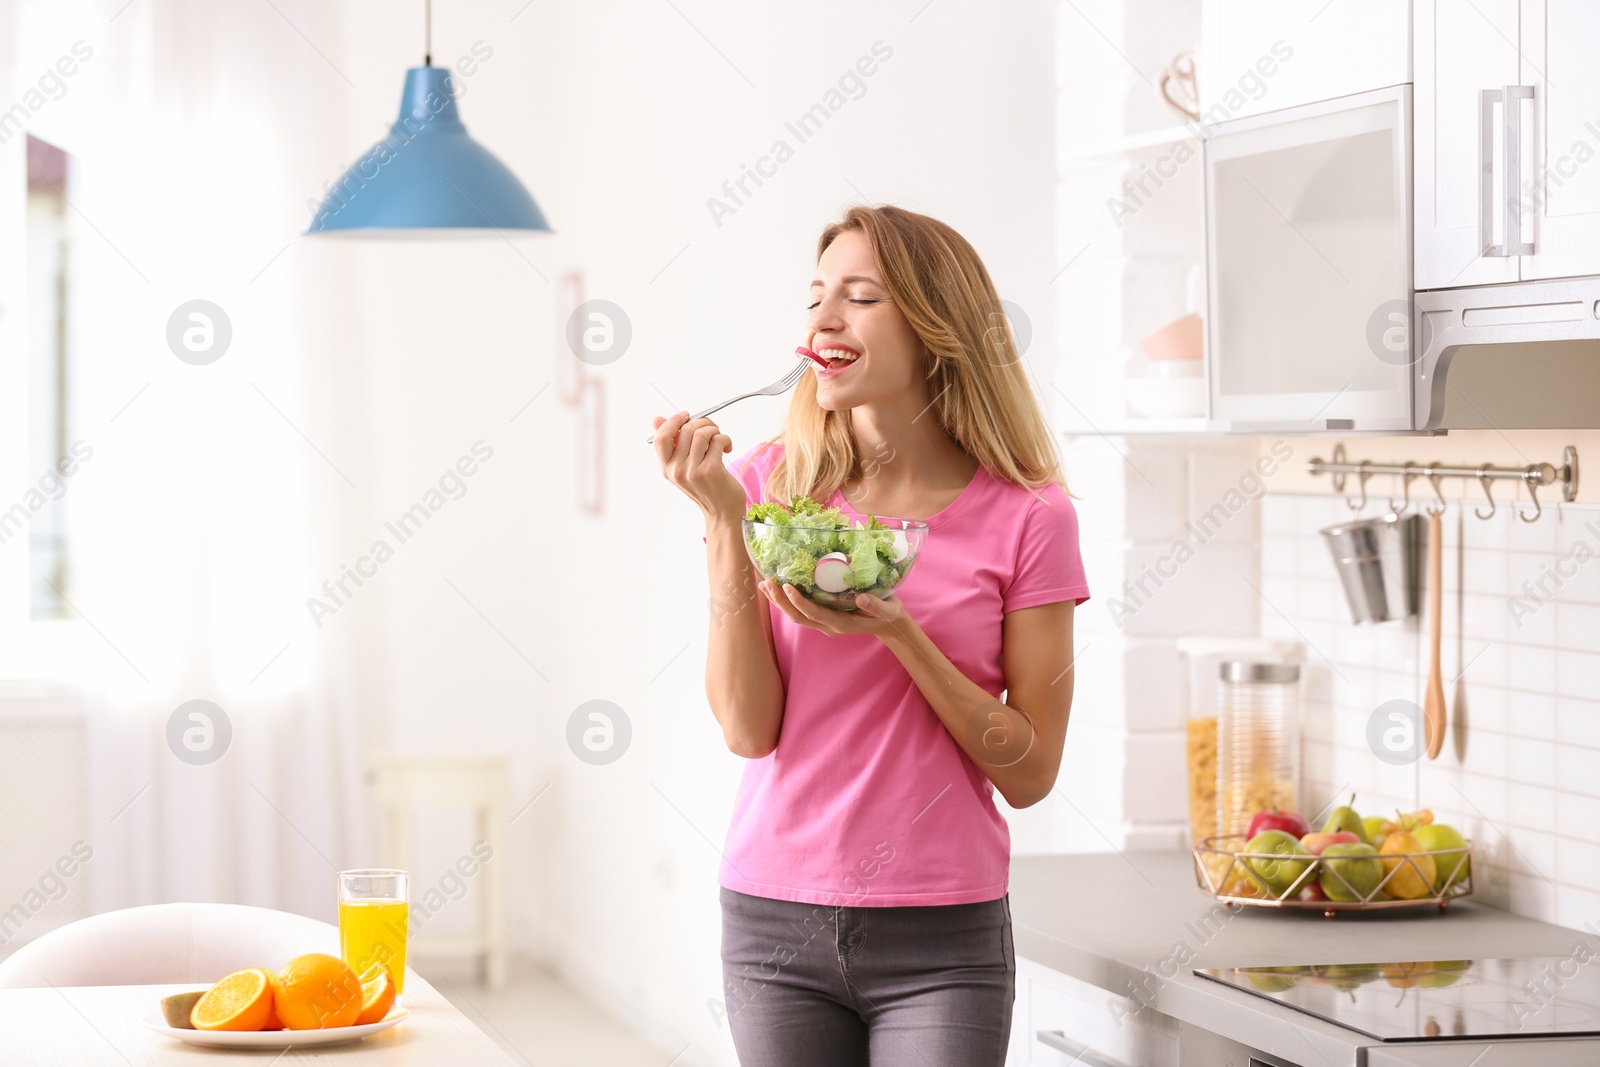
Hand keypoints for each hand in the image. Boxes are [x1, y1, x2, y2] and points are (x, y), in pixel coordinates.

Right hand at [653, 412, 744, 523]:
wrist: (722, 512)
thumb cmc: (705, 487)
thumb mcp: (683, 467)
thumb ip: (672, 444)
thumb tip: (657, 419)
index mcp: (666, 468)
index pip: (660, 438)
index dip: (673, 421)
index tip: (685, 415)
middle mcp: (677, 470)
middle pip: (685, 430)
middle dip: (702, 423)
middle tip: (711, 429)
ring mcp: (693, 471)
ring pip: (702, 433)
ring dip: (714, 430)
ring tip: (719, 439)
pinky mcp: (711, 471)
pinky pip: (718, 440)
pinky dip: (725, 439)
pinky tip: (727, 448)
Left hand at [759, 579, 911, 641]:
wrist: (888, 623)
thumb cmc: (888, 613)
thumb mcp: (888, 609)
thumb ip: (876, 605)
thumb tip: (861, 597)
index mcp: (841, 623)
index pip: (814, 614)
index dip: (799, 602)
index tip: (788, 587)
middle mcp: (827, 625)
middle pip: (798, 616)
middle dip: (781, 601)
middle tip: (767, 583)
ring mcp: (823, 622)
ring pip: (796, 615)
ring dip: (779, 601)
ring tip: (765, 584)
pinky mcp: (822, 616)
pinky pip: (801, 610)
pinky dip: (787, 599)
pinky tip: (778, 586)